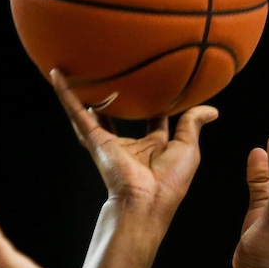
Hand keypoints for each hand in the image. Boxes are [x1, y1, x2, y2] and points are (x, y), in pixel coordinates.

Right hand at [52, 70, 217, 235]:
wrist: (146, 201)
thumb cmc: (170, 182)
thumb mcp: (188, 147)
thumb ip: (193, 124)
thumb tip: (212, 110)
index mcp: (154, 147)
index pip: (154, 119)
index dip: (157, 102)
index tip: (158, 82)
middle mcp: (130, 144)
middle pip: (122, 113)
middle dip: (119, 96)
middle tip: (116, 70)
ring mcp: (109, 142)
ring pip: (95, 109)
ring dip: (86, 91)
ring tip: (78, 67)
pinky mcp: (95, 140)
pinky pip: (77, 112)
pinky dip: (66, 94)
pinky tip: (56, 74)